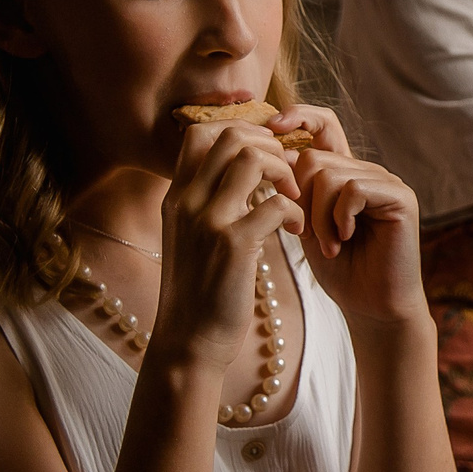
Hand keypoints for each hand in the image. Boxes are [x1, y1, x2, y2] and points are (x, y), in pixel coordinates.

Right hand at [156, 119, 303, 361]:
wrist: (188, 341)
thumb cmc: (198, 291)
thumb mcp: (191, 238)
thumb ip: (206, 203)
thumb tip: (238, 175)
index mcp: (177, 196)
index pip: (200, 131)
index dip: (241, 130)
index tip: (267, 154)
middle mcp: (187, 201)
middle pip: (230, 135)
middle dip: (270, 145)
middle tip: (288, 174)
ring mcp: (208, 220)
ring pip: (251, 158)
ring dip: (285, 172)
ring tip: (294, 198)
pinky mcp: (234, 245)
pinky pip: (275, 203)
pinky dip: (294, 210)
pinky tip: (296, 230)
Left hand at [272, 105, 427, 327]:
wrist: (372, 306)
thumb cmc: (339, 269)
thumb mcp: (306, 224)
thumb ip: (296, 190)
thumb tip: (278, 152)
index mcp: (344, 173)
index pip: (323, 124)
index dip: (298, 115)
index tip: (271, 124)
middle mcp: (366, 171)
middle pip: (313, 157)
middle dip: (300, 199)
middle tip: (309, 234)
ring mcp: (386, 182)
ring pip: (329, 174)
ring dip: (319, 217)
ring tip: (329, 245)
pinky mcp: (400, 197)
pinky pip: (353, 190)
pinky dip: (340, 218)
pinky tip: (345, 240)